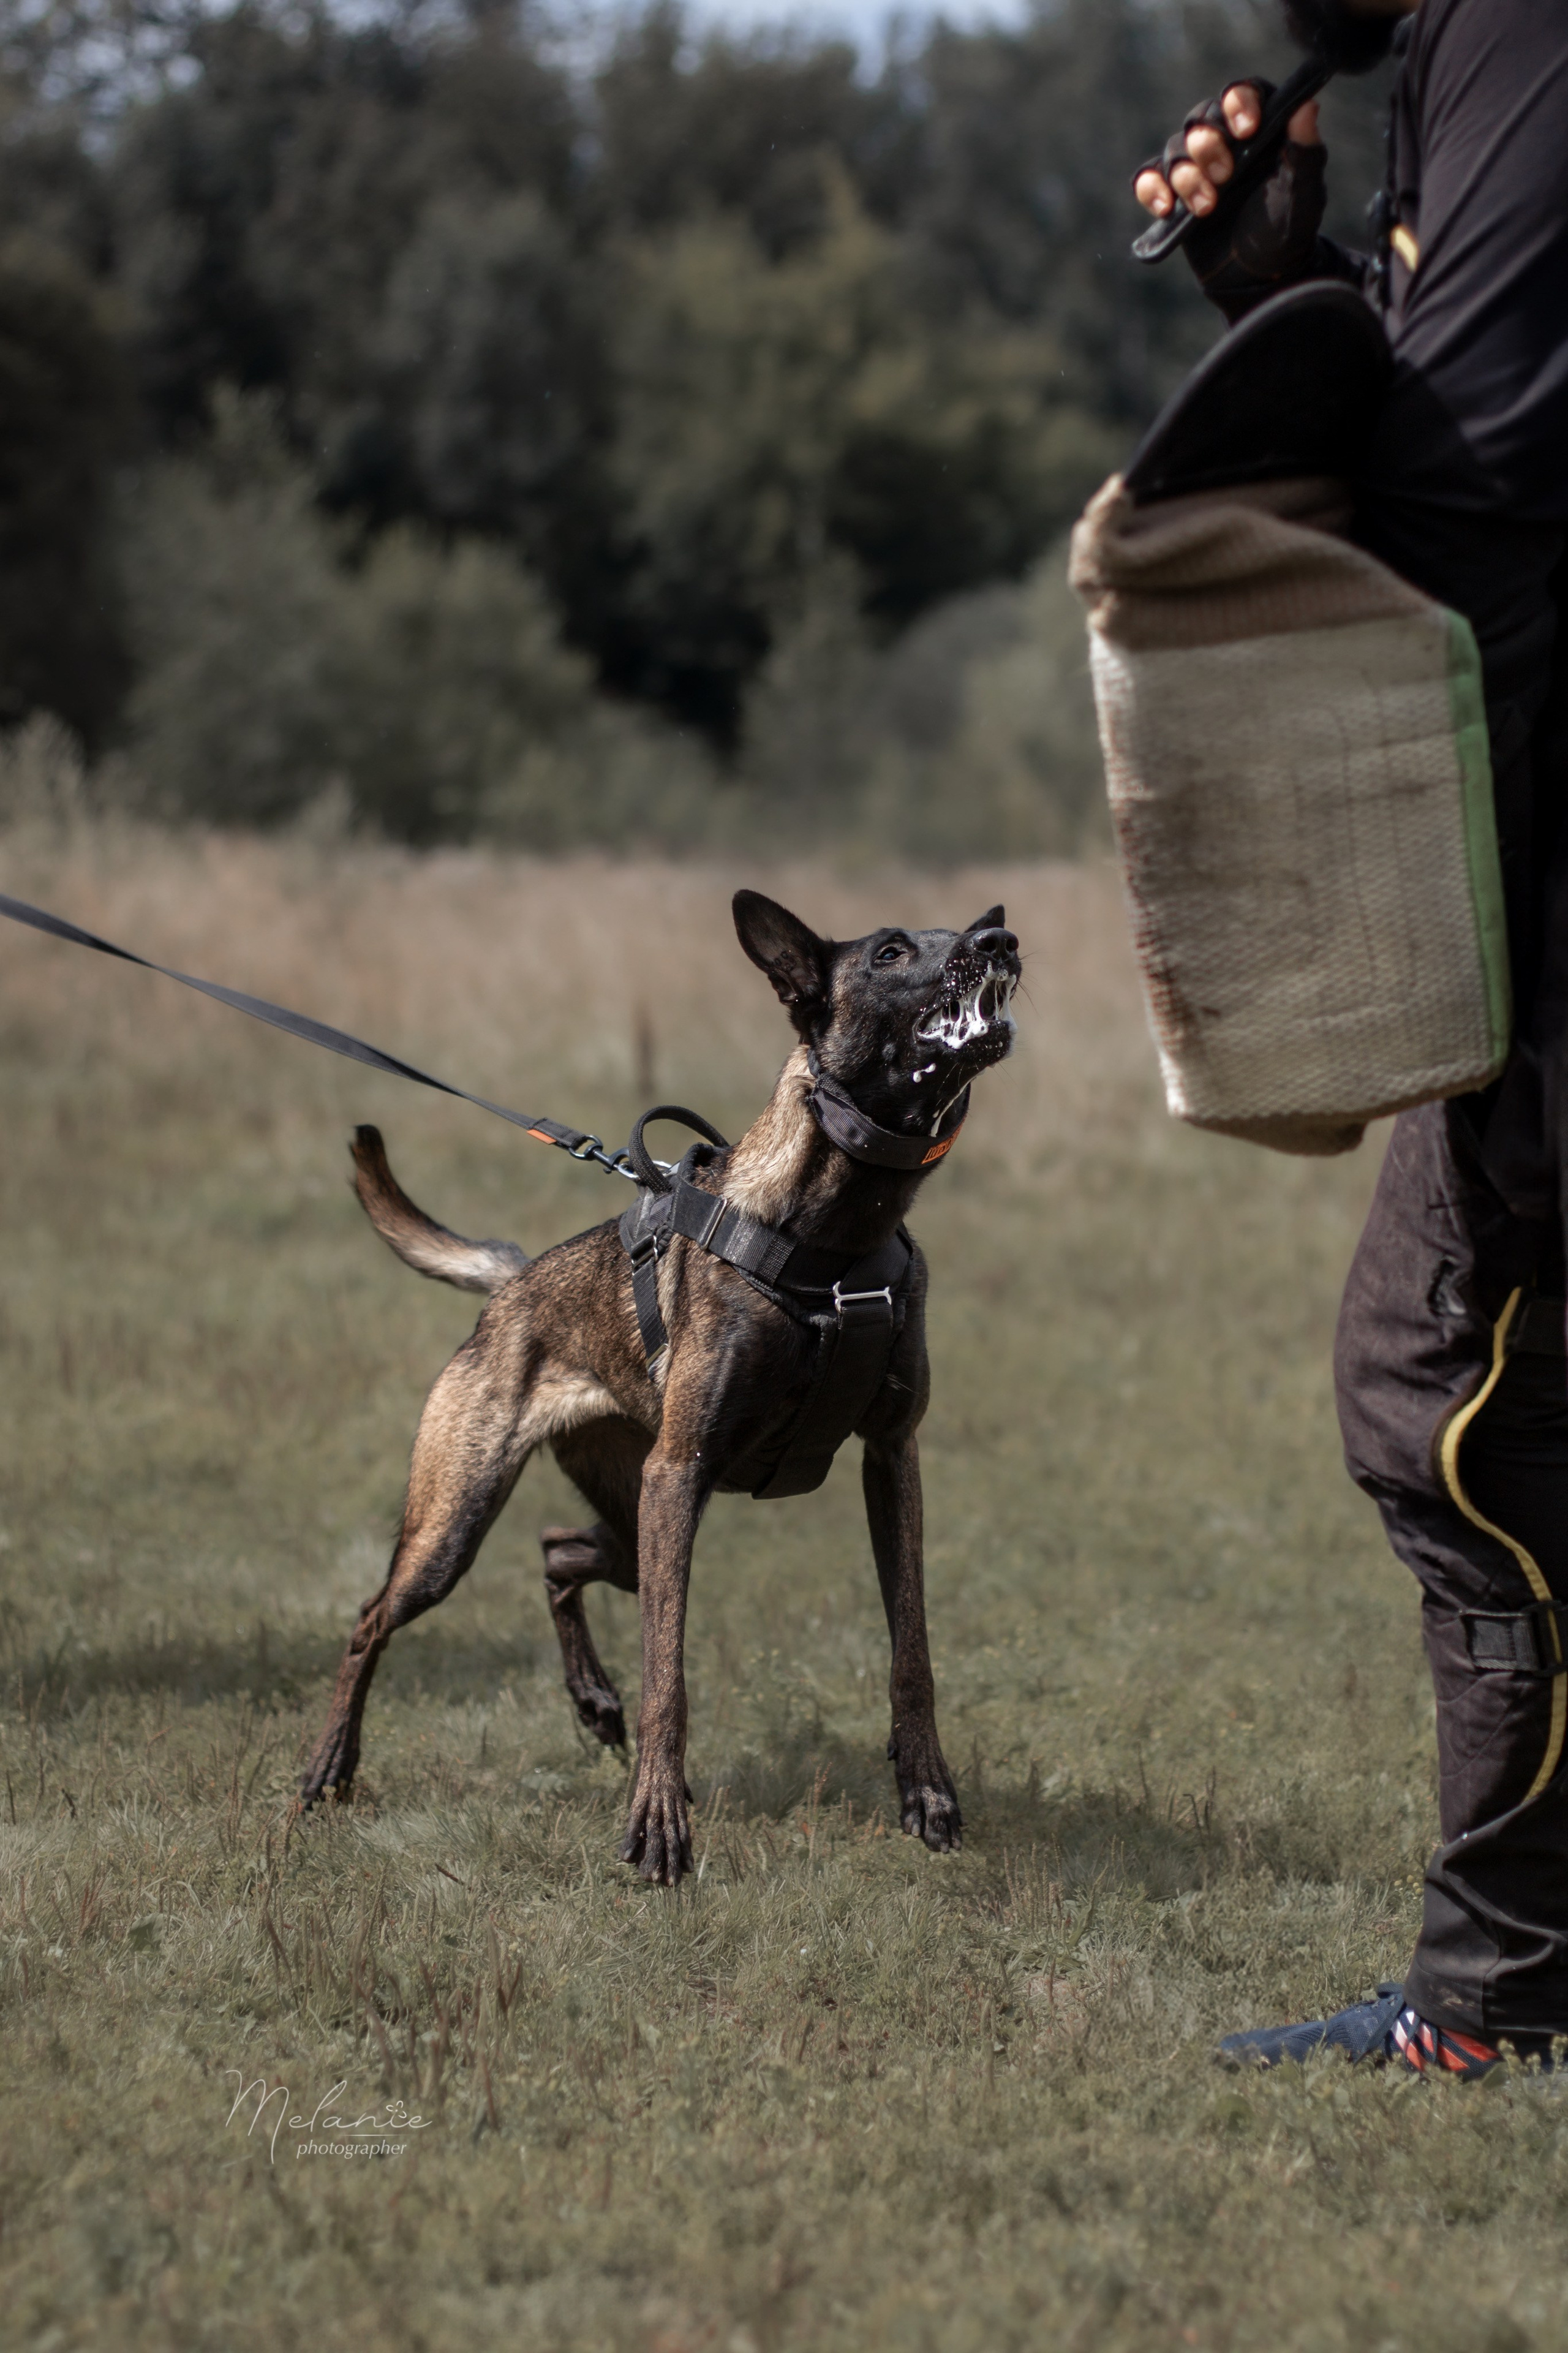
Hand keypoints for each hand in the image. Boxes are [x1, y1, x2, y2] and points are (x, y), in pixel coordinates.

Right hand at [1133, 82, 1328, 321]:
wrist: (1260, 279)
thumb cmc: (1288, 232)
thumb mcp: (1303, 195)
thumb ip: (1306, 152)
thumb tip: (1307, 105)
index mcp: (1262, 130)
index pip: (1244, 94)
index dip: (1238, 102)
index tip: (1246, 130)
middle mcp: (1227, 142)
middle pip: (1201, 120)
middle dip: (1207, 147)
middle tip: (1225, 177)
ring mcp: (1198, 169)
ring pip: (1175, 150)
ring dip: (1187, 177)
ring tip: (1207, 208)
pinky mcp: (1175, 197)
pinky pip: (1149, 178)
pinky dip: (1150, 188)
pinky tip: (1164, 208)